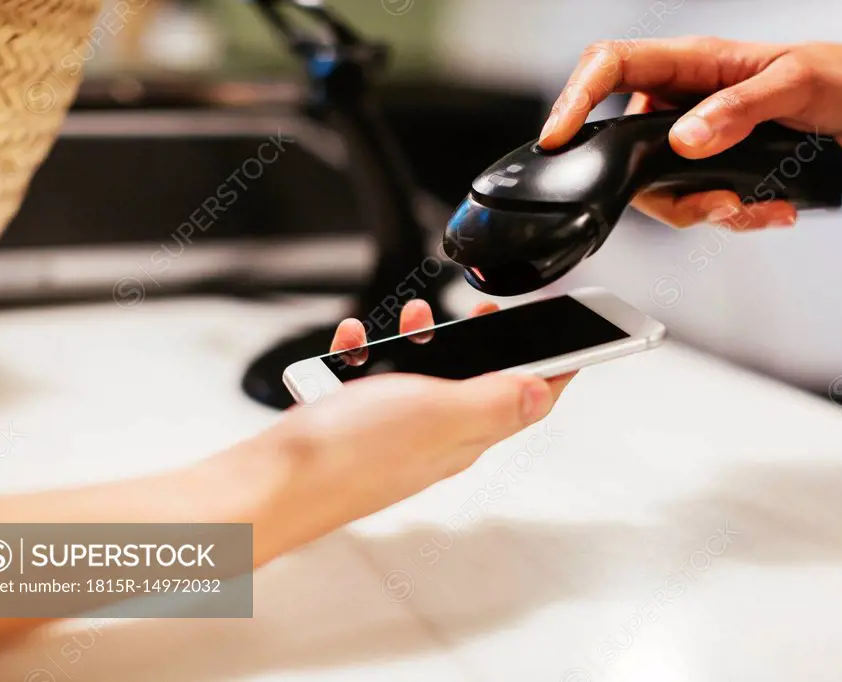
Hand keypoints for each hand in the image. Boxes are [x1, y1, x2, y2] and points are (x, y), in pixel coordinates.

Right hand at [253, 300, 574, 543]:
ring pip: (423, 375)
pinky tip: (353, 344)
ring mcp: (390, 432)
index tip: (575, 340)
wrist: (267, 487)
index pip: (525, 404)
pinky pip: (370, 380)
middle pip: (479, 385)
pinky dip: (366, 353)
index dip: (554, 370)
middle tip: (490, 313)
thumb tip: (542, 391)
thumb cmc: (346, 455)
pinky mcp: (351, 425)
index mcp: (464, 435)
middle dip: (488, 343)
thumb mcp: (436, 414)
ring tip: (412, 317)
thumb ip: (492, 401)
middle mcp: (432, 437)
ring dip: (423, 338)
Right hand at [539, 38, 841, 230]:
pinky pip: (692, 204)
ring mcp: (685, 138)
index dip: (574, 98)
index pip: (610, 66)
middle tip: (720, 205)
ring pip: (658, 190)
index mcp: (690, 61)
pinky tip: (768, 211)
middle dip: (668, 192)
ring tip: (761, 209)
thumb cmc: (835, 79)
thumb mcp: (798, 83)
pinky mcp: (703, 170)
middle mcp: (677, 101)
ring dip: (707, 211)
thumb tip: (685, 139)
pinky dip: (730, 217)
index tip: (557, 138)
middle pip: (625, 148)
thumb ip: (740, 109)